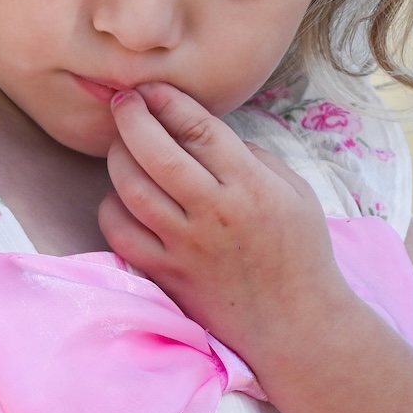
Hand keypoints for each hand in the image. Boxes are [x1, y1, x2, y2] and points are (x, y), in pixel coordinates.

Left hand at [99, 83, 345, 367]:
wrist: (297, 323)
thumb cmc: (300, 253)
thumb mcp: (295, 191)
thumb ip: (252, 157)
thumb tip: (205, 134)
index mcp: (250, 185)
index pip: (197, 128)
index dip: (167, 101)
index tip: (151, 89)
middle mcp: (214, 212)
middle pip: (154, 152)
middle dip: (130, 117)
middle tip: (123, 103)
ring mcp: (186, 246)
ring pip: (130, 190)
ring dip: (117, 158)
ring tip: (121, 147)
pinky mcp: (167, 275)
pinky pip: (122, 234)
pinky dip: (113, 209)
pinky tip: (121, 199)